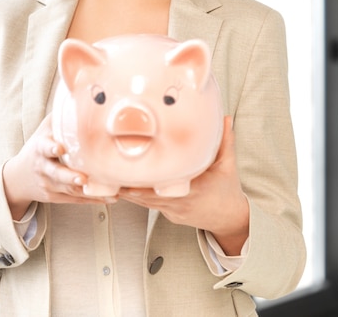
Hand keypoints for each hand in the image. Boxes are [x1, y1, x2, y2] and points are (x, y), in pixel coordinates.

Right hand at [3, 113, 110, 219]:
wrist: (19, 177)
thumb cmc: (38, 147)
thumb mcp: (44, 130)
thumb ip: (59, 117)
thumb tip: (79, 94)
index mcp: (39, 149)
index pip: (44, 148)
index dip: (51, 148)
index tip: (60, 148)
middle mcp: (43, 168)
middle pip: (56, 174)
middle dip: (69, 177)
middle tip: (83, 178)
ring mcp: (49, 185)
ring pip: (68, 191)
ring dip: (88, 192)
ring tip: (108, 192)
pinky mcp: (56, 197)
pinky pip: (76, 200)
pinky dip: (93, 199)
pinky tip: (111, 199)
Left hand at [119, 116, 248, 254]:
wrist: (229, 219)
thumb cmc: (227, 190)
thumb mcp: (228, 165)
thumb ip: (225, 141)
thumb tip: (225, 118)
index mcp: (196, 189)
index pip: (168, 185)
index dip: (148, 179)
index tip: (133, 170)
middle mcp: (181, 202)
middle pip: (149, 195)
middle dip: (129, 184)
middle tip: (110, 172)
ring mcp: (172, 210)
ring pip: (144, 202)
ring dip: (127, 191)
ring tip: (108, 179)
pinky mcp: (168, 214)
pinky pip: (147, 206)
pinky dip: (134, 197)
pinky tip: (119, 187)